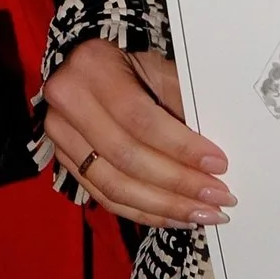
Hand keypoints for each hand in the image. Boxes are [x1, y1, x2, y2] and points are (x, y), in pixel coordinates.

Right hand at [41, 38, 234, 223]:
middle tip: (218, 198)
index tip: (218, 165)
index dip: (181, 147)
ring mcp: (61, 135)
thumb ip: (182, 103)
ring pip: (114, 185)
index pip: (141, 119)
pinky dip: (144, 212)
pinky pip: (105, 197)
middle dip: (178, 184)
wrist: (90, 65)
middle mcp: (68, 101)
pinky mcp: (65, 161)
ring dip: (164, 206)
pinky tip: (175, 216)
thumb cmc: (133, 62)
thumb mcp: (159, 67)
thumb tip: (215, 155)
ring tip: (202, 214)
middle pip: (126, 157)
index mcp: (93, 67)